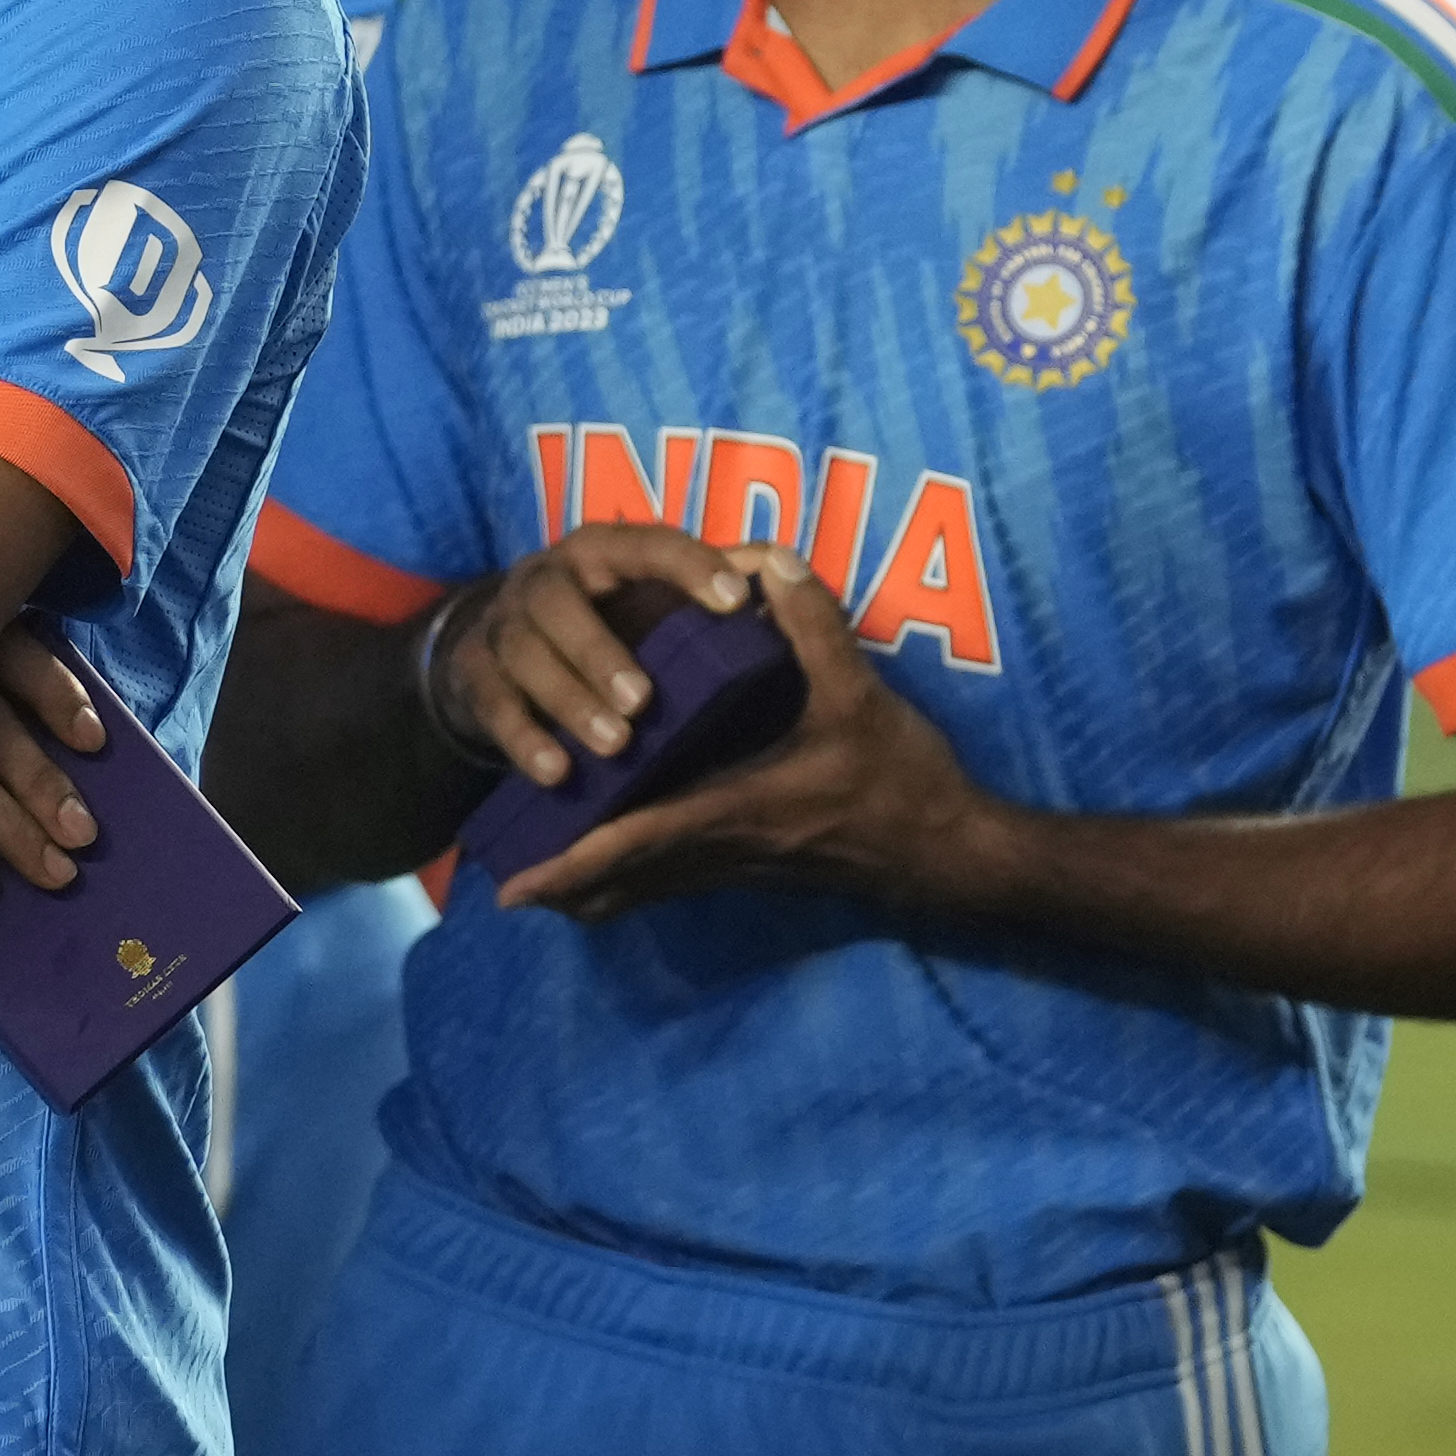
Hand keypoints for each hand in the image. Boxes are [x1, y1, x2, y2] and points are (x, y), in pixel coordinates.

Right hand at [444, 519, 760, 787]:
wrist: (511, 649)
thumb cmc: (612, 625)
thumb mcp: (654, 603)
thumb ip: (709, 598)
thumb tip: (785, 579)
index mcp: (601, 551)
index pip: (644, 543)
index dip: (686, 566)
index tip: (733, 601)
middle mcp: (544, 577)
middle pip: (558, 602)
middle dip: (598, 651)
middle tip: (643, 703)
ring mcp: (502, 622)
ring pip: (523, 652)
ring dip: (566, 699)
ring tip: (614, 747)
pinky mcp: (473, 670)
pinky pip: (490, 701)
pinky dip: (522, 738)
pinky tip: (557, 773)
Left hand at [493, 554, 1003, 921]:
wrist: (952, 853)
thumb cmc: (904, 780)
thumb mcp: (861, 695)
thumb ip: (813, 627)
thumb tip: (769, 564)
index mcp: (734, 809)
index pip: (636, 840)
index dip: (573, 862)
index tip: (516, 883)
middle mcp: (724, 849)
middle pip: (625, 882)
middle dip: (563, 887)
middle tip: (503, 891)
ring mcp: (739, 867)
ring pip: (648, 891)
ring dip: (594, 891)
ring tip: (539, 888)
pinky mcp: (757, 870)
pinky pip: (675, 884)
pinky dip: (634, 883)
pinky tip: (614, 875)